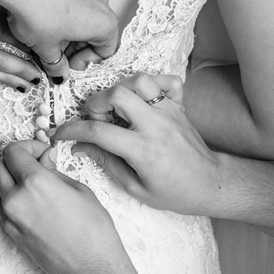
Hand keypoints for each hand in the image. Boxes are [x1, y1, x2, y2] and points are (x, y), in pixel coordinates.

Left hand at [0, 0, 120, 78]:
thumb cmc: (37, 14)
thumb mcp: (47, 49)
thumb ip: (57, 66)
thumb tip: (60, 73)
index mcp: (105, 24)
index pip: (105, 52)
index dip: (84, 63)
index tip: (67, 65)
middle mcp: (102, 4)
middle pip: (97, 35)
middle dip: (76, 50)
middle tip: (56, 58)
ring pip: (86, 21)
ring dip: (70, 35)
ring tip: (47, 42)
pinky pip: (76, 6)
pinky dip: (65, 19)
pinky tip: (44, 25)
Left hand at [0, 140, 135, 273]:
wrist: (91, 269)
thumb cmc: (94, 231)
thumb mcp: (79, 190)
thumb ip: (54, 171)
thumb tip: (44, 160)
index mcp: (34, 182)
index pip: (12, 151)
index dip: (27, 146)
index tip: (41, 152)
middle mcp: (15, 199)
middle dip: (14, 159)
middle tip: (35, 162)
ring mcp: (9, 218)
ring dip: (5, 176)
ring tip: (28, 180)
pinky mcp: (10, 233)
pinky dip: (6, 195)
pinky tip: (26, 197)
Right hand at [51, 76, 231, 217]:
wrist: (210, 184)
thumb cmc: (174, 192)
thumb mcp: (136, 187)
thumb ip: (107, 163)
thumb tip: (81, 147)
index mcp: (143, 150)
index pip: (99, 131)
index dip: (73, 130)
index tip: (62, 134)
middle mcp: (156, 125)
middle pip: (117, 94)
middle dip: (96, 102)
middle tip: (95, 118)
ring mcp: (169, 111)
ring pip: (140, 80)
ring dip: (121, 88)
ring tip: (116, 106)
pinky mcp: (179, 106)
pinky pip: (167, 80)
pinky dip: (152, 82)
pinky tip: (143, 97)